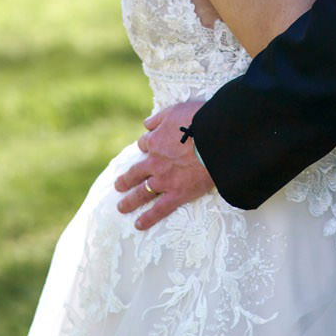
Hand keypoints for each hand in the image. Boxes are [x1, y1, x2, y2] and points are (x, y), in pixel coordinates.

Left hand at [113, 99, 215, 229]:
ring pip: (141, 192)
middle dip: (126, 180)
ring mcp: (164, 180)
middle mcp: (155, 162)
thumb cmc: (199, 121)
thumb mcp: (174, 111)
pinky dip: (148, 218)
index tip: (149, 148)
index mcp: (155, 142)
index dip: (147, 146)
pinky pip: (159, 209)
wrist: (217, 139)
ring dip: (130, 201)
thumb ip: (158, 119)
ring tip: (121, 207)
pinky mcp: (178, 194)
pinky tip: (138, 225)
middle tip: (118, 186)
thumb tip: (146, 125)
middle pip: (135, 172)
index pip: (145, 144)